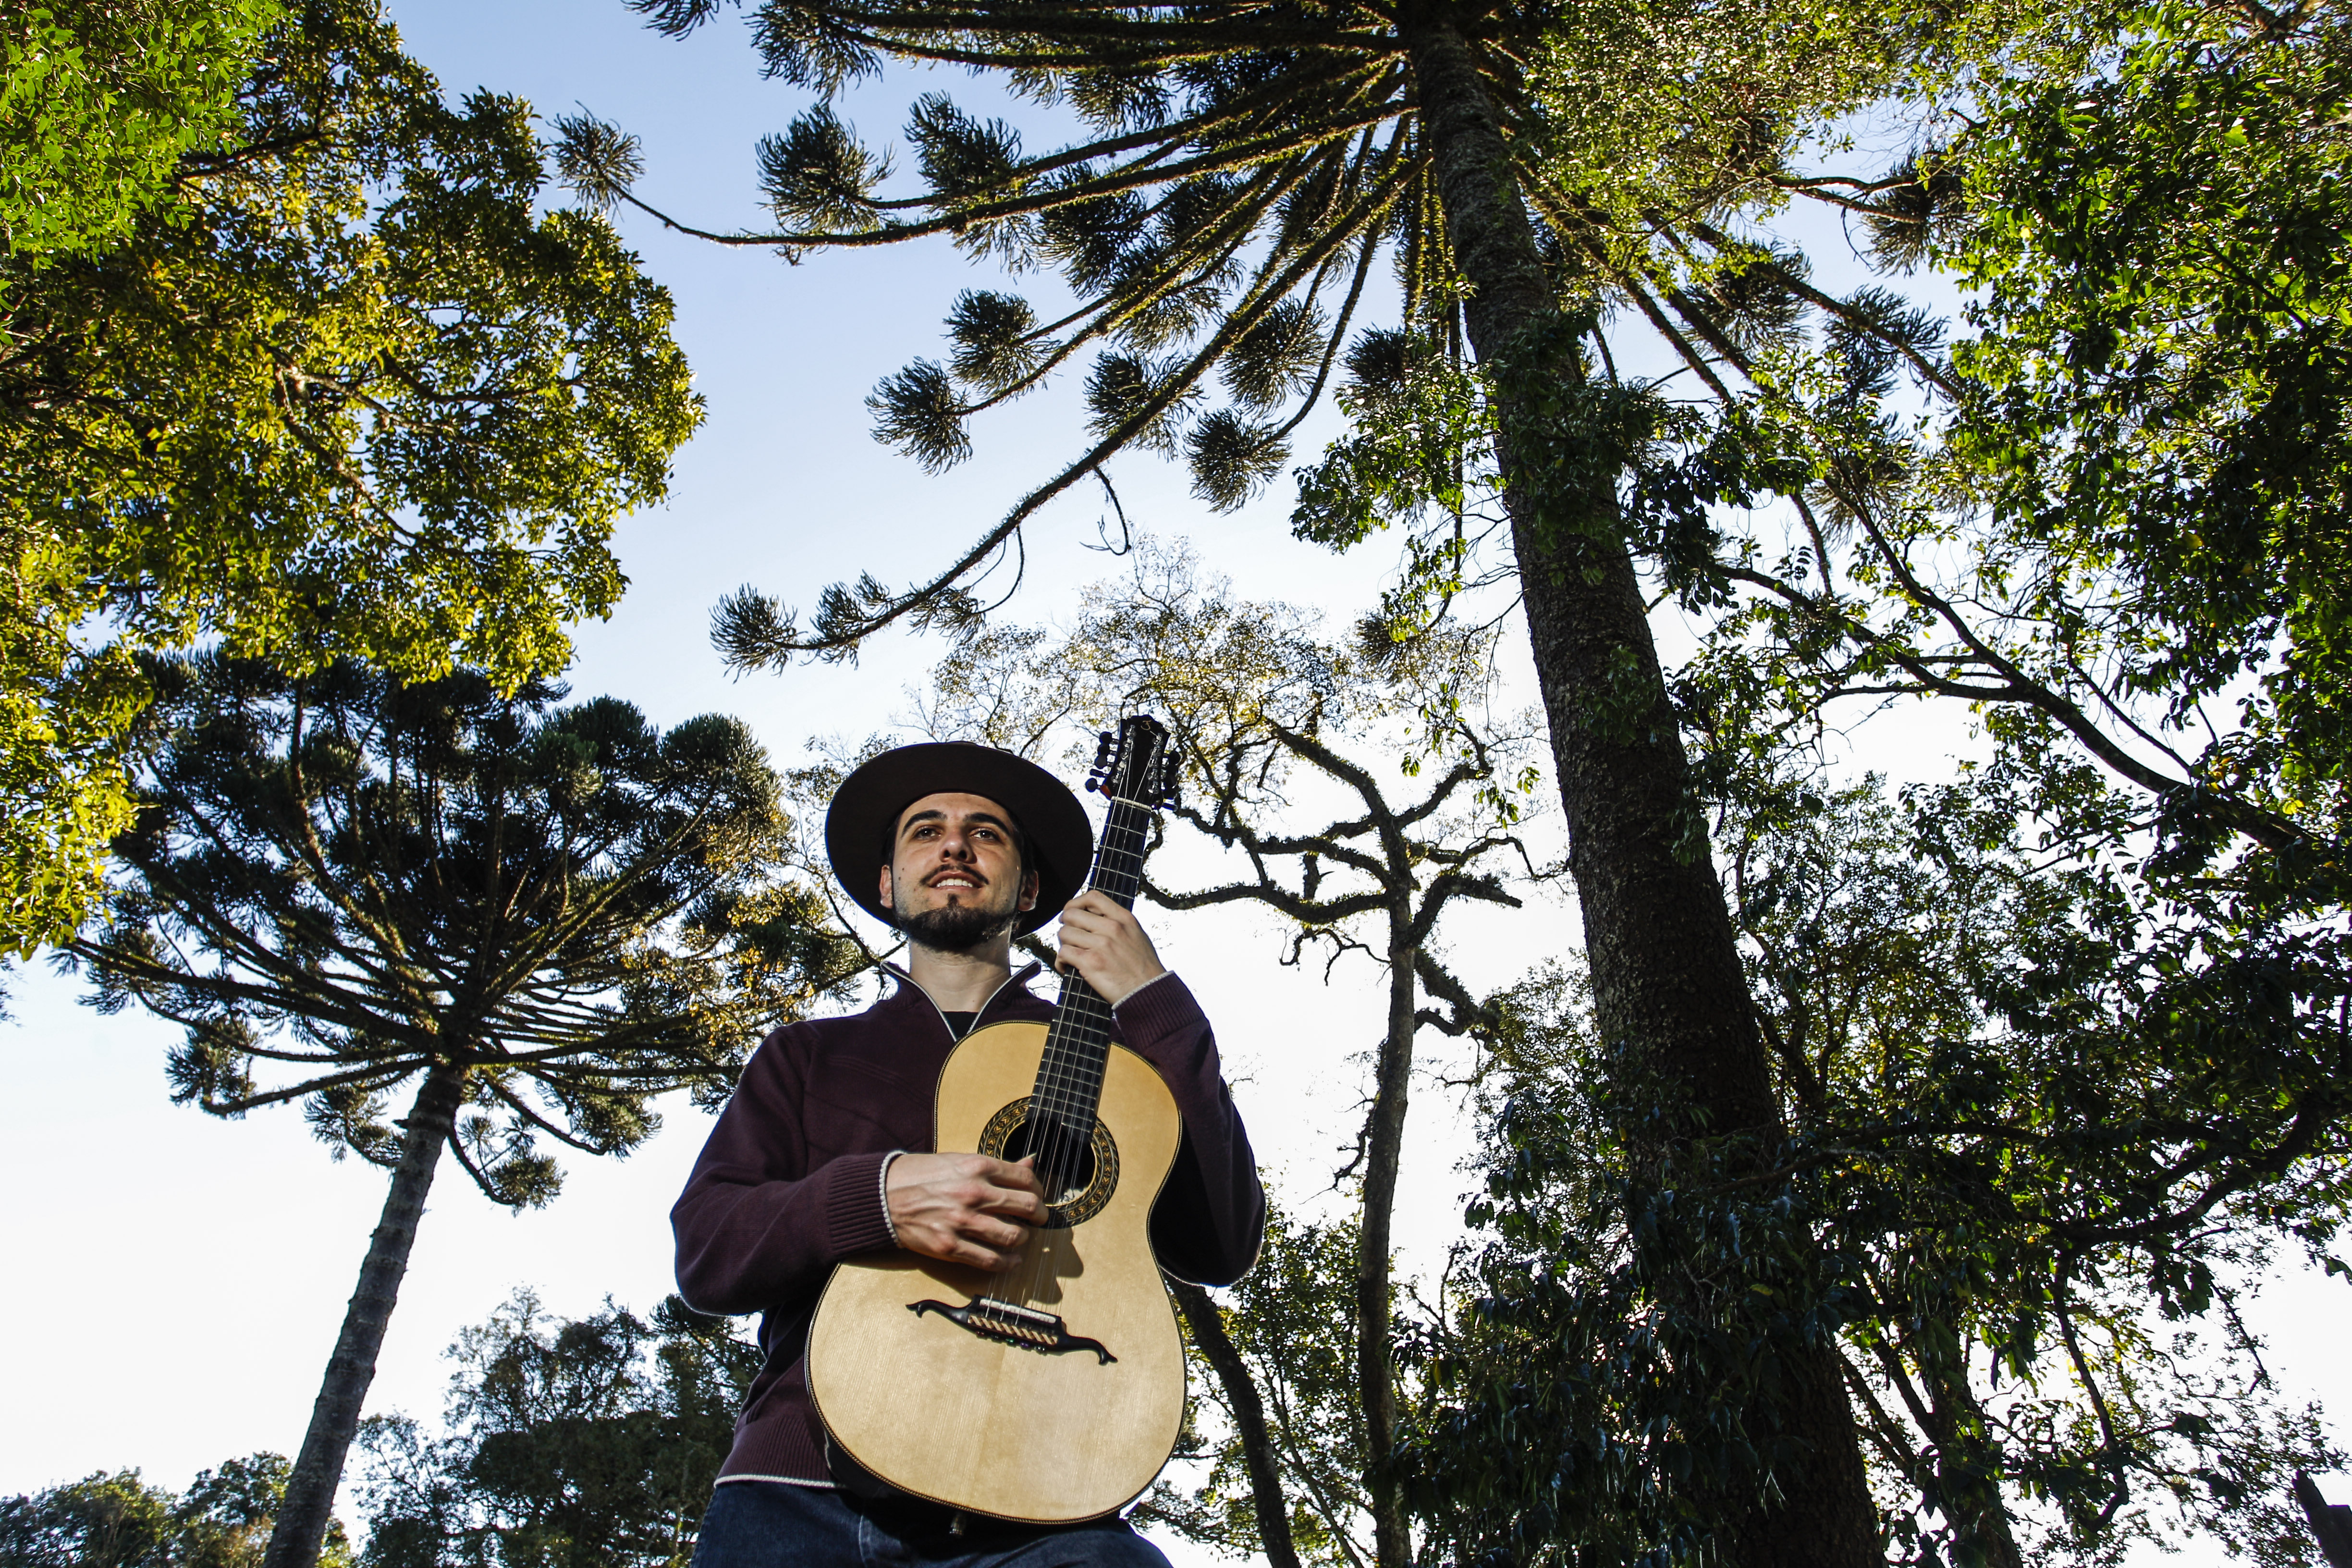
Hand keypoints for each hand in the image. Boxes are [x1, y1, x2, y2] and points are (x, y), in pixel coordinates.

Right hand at [886, 1152, 1045, 1270]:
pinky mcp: (950, 1247)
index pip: (1026, 1178)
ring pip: (1014, 1236)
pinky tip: (1010, 1260)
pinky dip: (1007, 1263)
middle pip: (1027, 1207)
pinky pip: (990, 1260)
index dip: (1039, 1189)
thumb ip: (996, 1166)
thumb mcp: (959, 1160)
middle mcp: (973, 1193)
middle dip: (1039, 1215)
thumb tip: (1030, 1162)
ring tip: (1021, 1237)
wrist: (883, 1195)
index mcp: (977, 1166)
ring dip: (1024, 1239)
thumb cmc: (921, 1175)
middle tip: (1038, 1219)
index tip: (1037, 1196)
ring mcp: (962, 1221)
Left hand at [1055, 890, 1166, 1005]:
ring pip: (1064, 934)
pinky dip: (1061, 961)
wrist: (1148, 991)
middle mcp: (1112, 928)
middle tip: (1069, 937)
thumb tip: (1094, 917)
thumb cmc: (1143, 966)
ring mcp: (1101, 945)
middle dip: (1065, 926)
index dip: (1075, 903)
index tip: (1071, 913)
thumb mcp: (1136, 934)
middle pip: (1072, 915)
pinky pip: (1063, 953)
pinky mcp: (1091, 963)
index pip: (1093, 897)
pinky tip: (1066, 967)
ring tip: (1070, 955)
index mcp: (1124, 918)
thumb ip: (1117, 923)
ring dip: (1063, 945)